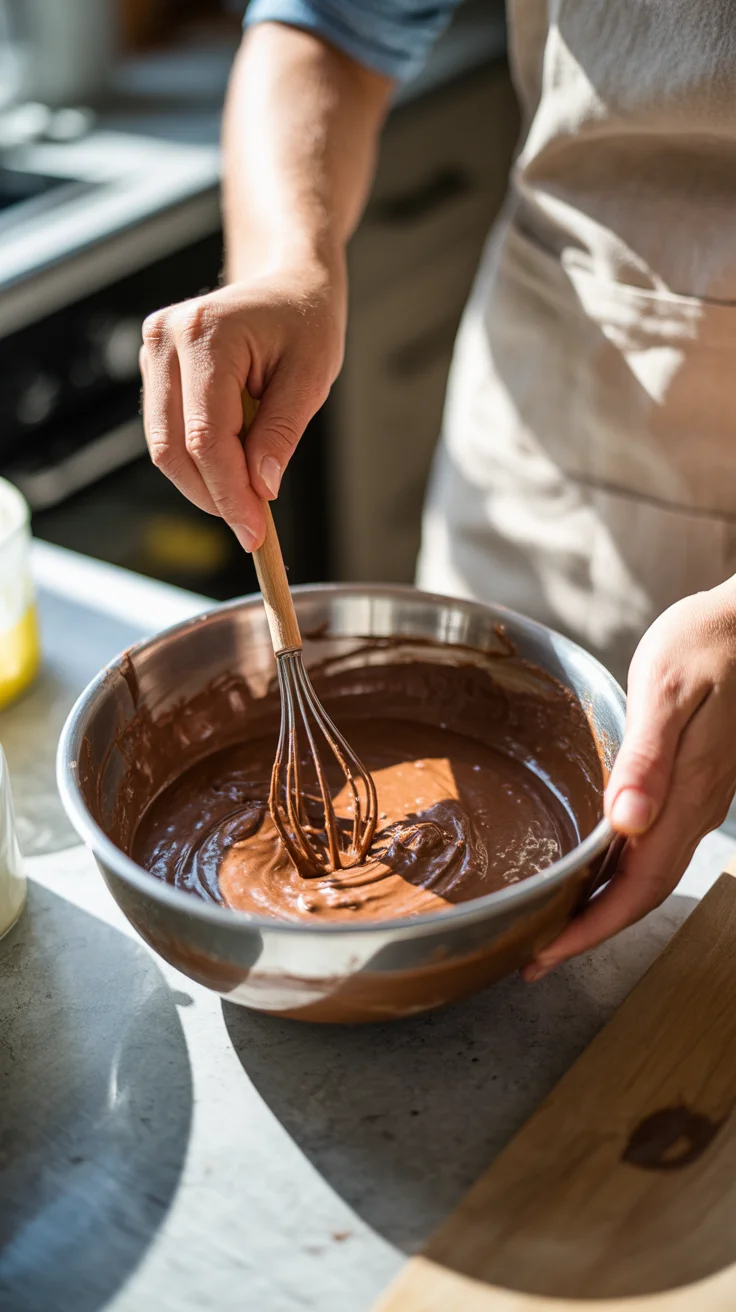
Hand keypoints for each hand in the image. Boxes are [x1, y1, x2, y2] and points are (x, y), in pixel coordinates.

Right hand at [139, 257, 345, 549]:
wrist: (287, 282)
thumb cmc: (305, 321)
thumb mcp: (312, 375)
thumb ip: (282, 432)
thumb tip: (260, 489)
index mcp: (205, 333)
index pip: (206, 436)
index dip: (229, 492)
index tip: (255, 533)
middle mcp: (165, 339)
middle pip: (174, 447)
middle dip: (213, 497)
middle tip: (252, 529)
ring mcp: (152, 352)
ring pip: (164, 447)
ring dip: (203, 485)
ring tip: (247, 500)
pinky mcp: (154, 370)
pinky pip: (168, 433)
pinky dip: (198, 463)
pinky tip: (232, 469)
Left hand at [524, 578, 735, 979]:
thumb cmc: (708, 641)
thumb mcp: (667, 689)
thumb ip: (647, 759)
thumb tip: (626, 822)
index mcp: (687, 794)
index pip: (639, 887)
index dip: (592, 928)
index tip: (545, 954)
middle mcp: (697, 808)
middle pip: (644, 893)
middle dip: (590, 931)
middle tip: (535, 954)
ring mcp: (699, 798)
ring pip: (651, 873)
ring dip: (604, 905)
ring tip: (555, 922)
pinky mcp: (695, 782)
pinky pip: (657, 845)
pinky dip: (620, 871)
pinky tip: (591, 865)